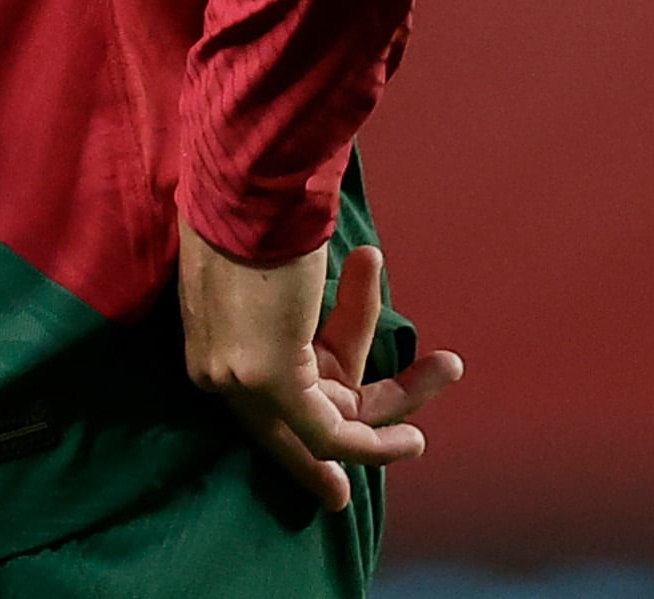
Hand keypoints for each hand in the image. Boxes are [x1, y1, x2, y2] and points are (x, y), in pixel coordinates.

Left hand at [177, 222, 461, 513]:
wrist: (249, 175)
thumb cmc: (258, 199)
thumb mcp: (271, 258)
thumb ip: (289, 295)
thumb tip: (323, 284)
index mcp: (206, 339)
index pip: (256, 409)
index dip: (296, 441)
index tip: (332, 479)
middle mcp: (212, 369)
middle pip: (295, 421)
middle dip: (350, 446)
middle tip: (408, 447)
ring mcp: (236, 378)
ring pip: (325, 425)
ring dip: (393, 411)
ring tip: (447, 373)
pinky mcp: (267, 378)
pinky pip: (332, 432)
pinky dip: (376, 443)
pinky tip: (414, 437)